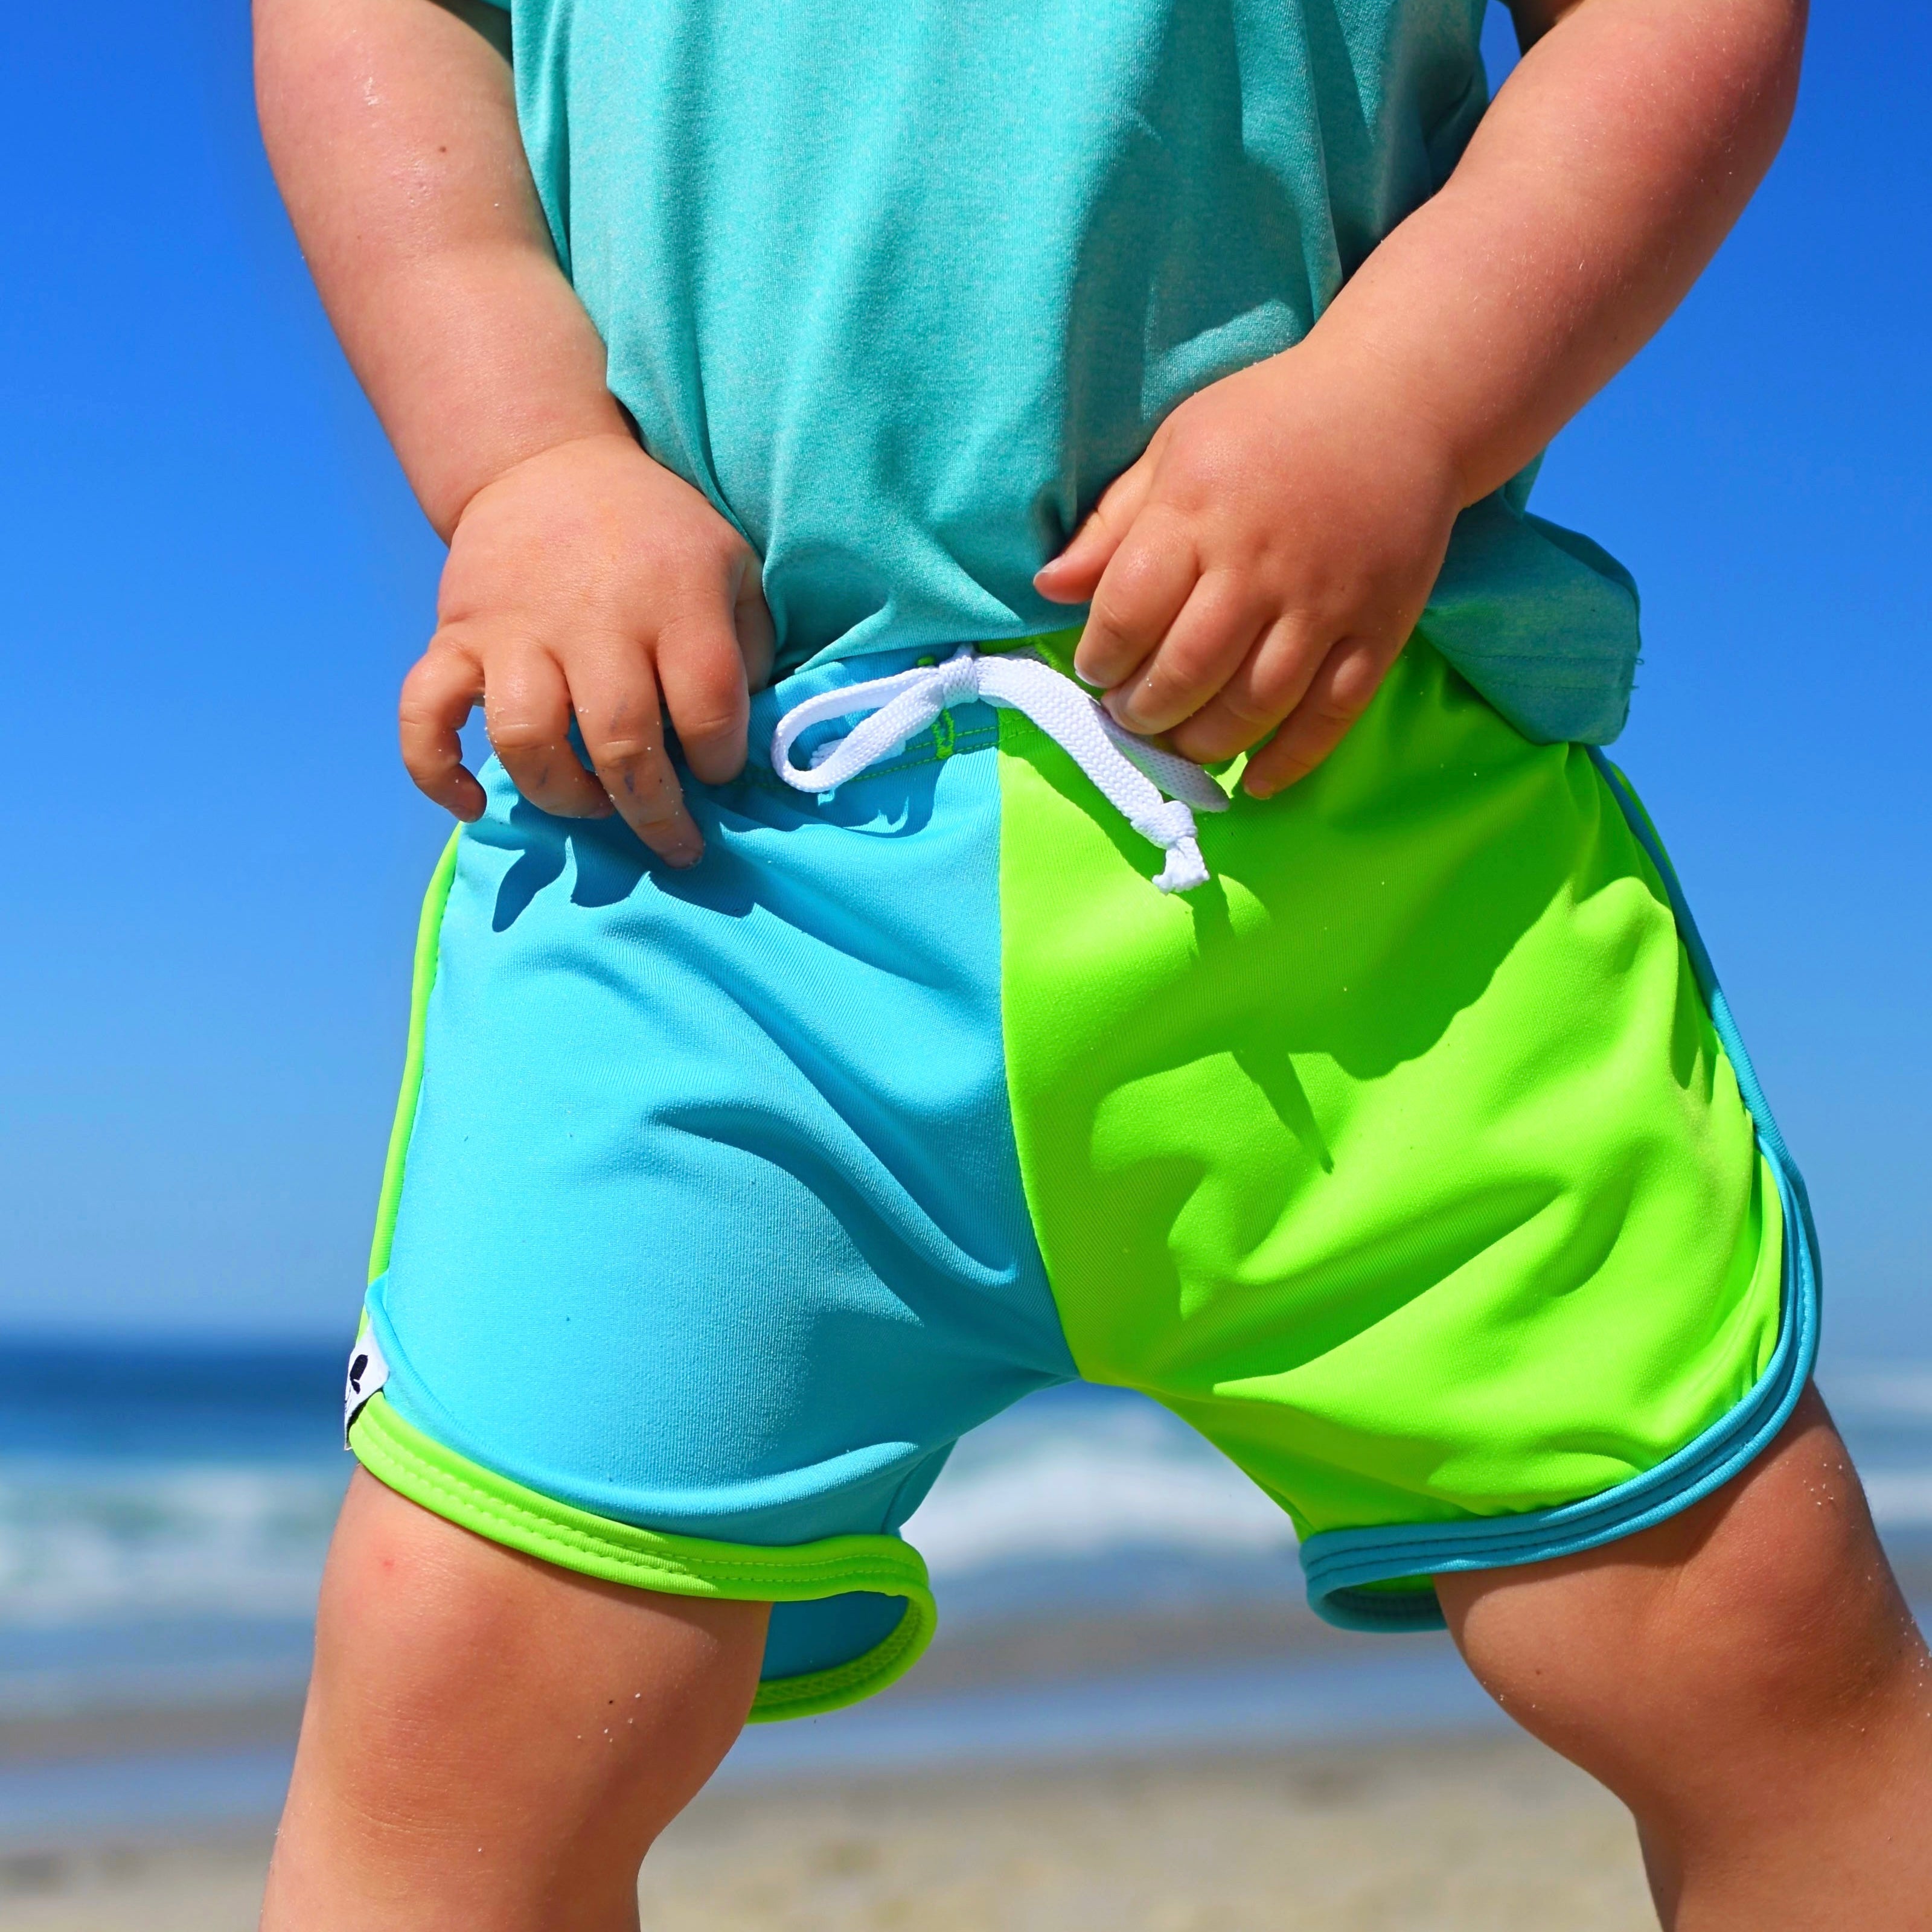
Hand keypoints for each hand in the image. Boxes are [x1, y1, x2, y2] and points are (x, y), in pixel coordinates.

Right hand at [399, 433, 773, 864]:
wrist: (547, 466)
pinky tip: (472, 803)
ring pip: (527, 741)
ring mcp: (515, 630)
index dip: (721, 764)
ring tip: (593, 804)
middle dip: (653, 813)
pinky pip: (424, 715)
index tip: (718, 774)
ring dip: (564, 797)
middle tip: (673, 842)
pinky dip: (435, 771)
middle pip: (622, 742)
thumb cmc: (656, 537)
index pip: (709, 710)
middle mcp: (593, 618)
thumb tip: (746, 741)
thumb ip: (749, 649)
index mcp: (675, 600)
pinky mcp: (455, 637)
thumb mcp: (731, 567)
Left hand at [1034, 348, 1462, 797]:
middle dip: (1143, 710)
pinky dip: (1291, 759)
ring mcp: (1324, 603)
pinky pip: (1331, 713)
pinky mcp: (1378, 629)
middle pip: (1188, 669)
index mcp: (1200, 511)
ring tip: (1177, 742)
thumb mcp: (1177, 446)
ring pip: (1254, 704)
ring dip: (1203, 742)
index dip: (1101, 655)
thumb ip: (1113, 524)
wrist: (1401, 403)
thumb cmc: (1272, 421)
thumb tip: (1048, 587)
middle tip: (1130, 714)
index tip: (1094, 668)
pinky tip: (1255, 781)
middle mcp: (1261, 564)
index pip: (1130, 609)